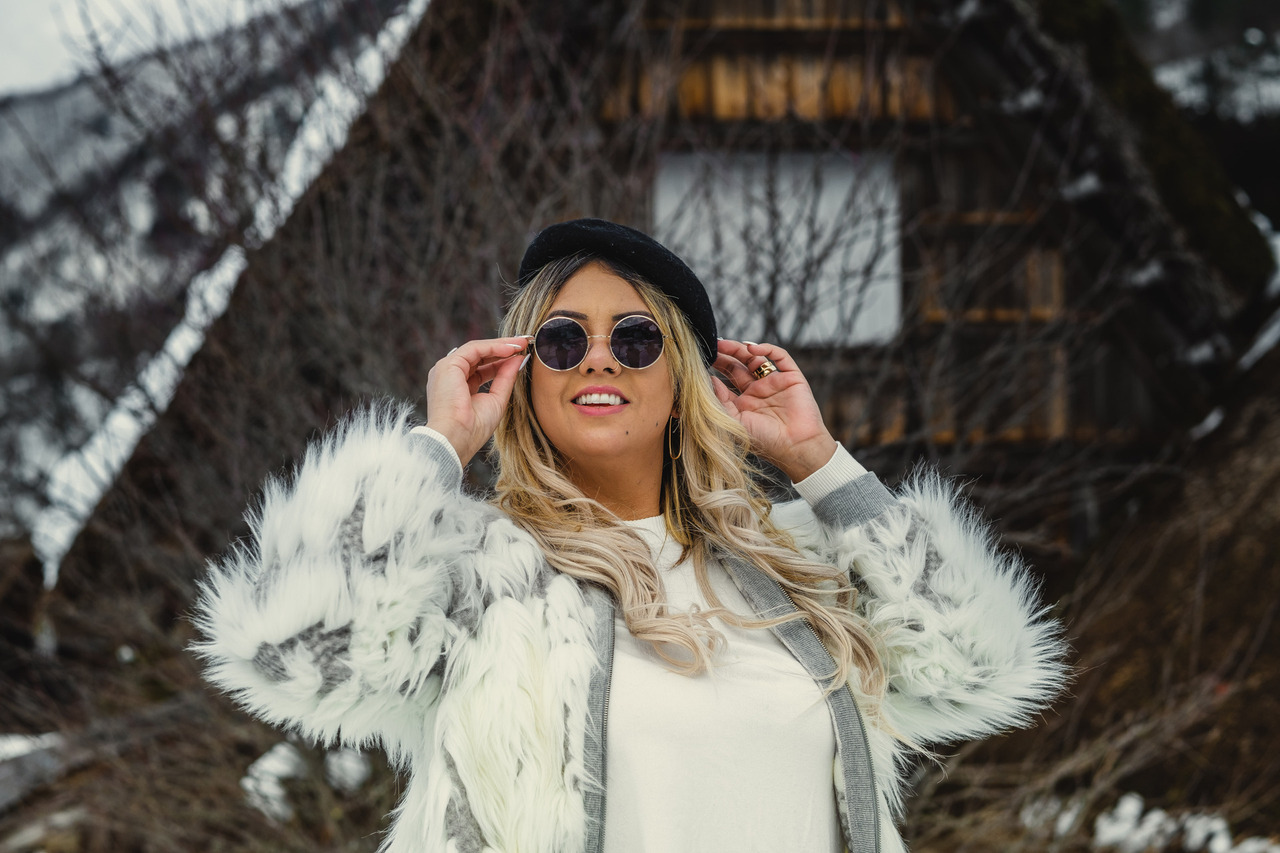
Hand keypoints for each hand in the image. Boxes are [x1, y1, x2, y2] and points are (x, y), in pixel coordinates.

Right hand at [425, 336, 529, 465]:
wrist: (456, 439)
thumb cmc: (473, 429)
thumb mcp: (496, 400)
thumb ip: (505, 378)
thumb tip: (518, 359)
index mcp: (458, 388)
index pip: (482, 368)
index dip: (502, 361)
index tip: (522, 356)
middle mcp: (450, 377)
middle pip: (479, 356)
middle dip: (503, 349)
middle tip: (524, 343)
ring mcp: (446, 369)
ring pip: (477, 349)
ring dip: (501, 345)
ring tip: (521, 343)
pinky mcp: (448, 365)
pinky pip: (474, 349)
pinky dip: (494, 347)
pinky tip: (511, 349)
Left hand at [712, 339, 837, 481]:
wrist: (796, 447)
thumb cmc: (766, 441)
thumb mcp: (735, 422)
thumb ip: (721, 401)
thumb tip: (709, 380)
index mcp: (743, 403)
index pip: (726, 380)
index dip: (715, 369)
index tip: (701, 360)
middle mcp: (758, 391)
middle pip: (738, 366)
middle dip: (725, 355)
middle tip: (711, 346)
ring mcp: (774, 383)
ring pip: (755, 358)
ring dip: (740, 349)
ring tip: (724, 344)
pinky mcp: (791, 377)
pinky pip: (780, 356)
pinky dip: (767, 348)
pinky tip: (752, 349)